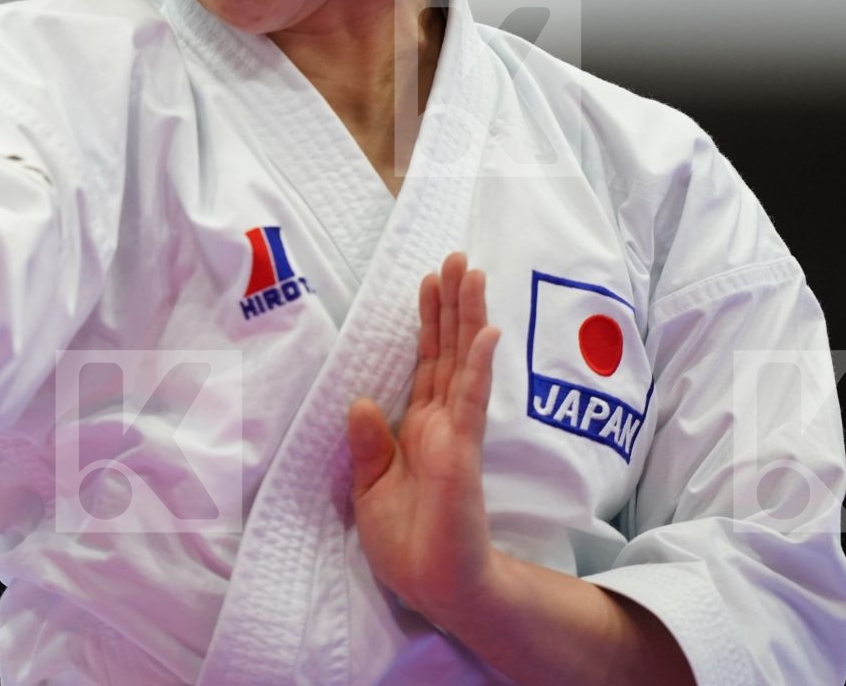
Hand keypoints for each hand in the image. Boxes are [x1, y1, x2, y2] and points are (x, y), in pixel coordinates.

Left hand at [347, 252, 503, 627]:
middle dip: (451, 304)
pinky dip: (476, 365)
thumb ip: (368, 444)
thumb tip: (360, 400)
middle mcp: (440, 422)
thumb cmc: (407, 544)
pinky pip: (469, 400)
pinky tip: (486, 332)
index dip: (428, 322)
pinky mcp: (461, 451)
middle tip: (457, 258)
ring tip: (473, 273)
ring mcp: (454, 433)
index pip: (425, 363)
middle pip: (446, 350)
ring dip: (467, 317)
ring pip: (462, 362)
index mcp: (418, 429)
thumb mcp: (370, 489)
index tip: (431, 281)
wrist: (435, 588)